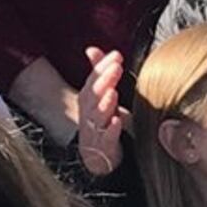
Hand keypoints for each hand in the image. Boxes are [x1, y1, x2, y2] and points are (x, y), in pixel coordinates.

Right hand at [71, 48, 127, 181]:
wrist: (96, 157)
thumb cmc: (101, 121)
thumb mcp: (100, 96)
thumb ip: (98, 73)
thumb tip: (91, 49)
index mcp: (89, 99)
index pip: (93, 79)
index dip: (102, 66)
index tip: (117, 55)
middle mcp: (88, 112)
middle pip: (93, 95)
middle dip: (104, 80)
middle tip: (116, 68)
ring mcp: (94, 130)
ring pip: (97, 116)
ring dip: (105, 104)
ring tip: (113, 92)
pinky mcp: (102, 148)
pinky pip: (105, 139)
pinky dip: (110, 131)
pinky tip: (116, 122)